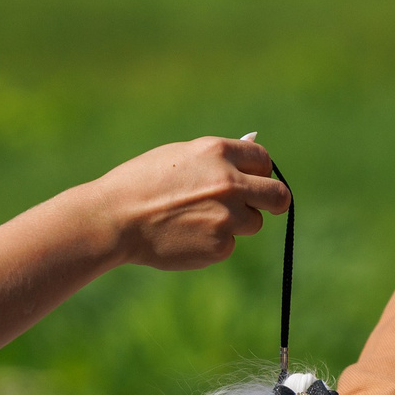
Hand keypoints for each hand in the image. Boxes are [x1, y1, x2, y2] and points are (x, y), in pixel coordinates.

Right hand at [89, 136, 288, 270]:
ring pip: (253, 223)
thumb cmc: (142, 182)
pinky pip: (230, 244)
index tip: (254, 180)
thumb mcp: (181, 156)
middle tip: (263, 206)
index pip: (264, 161)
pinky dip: (214, 242)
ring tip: (199, 220)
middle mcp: (230, 183)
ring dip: (236, 223)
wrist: (116, 218)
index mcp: (219, 153)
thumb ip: (219, 158)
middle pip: (278, 196)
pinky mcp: (220, 247)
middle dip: (274, 201)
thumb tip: (255, 148)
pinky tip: (186, 235)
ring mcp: (228, 217)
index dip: (259, 172)